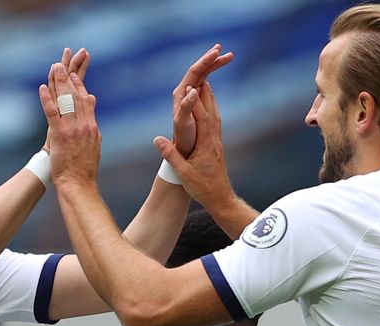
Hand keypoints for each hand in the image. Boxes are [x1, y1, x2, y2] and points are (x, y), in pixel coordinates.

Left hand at [39, 63, 100, 186]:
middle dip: (69, 79)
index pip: (86, 101)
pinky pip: (52, 113)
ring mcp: (73, 129)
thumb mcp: (94, 145)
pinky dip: (47, 99)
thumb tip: (94, 114)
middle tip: (62, 65)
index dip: (79, 86)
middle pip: (76, 96)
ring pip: (66, 100)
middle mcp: (84, 125)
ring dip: (59, 82)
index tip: (73, 75)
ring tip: (54, 68)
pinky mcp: (60, 135)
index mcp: (92, 127)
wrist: (79, 183)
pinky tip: (42, 88)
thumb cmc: (85, 168)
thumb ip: (93, 127)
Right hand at [156, 82, 234, 208]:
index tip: (188, 84)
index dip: (194, 100)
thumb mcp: (183, 172)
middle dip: (204, 91)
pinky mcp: (217, 146)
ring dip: (210, 99)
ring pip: (215, 114)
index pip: (200, 116)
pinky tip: (209, 108)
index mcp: (206, 143)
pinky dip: (211, 110)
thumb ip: (171, 155)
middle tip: (200, 73)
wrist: (221, 198)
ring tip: (206, 84)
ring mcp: (217, 142)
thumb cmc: (202, 187)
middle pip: (211, 110)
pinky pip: (215, 122)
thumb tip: (157, 139)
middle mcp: (214, 139)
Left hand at [172, 44, 232, 157]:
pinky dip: (212, 73)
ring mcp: (189, 95)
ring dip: (213, 64)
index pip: (194, 72)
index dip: (206, 61)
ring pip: (202, 74)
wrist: (183, 149)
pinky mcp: (195, 100)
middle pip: (198, 70)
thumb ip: (186, 106)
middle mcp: (184, 92)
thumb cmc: (183, 138)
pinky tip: (218, 69)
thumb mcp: (183, 123)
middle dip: (211, 59)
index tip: (217, 52)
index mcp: (180, 94)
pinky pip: (204, 81)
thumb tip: (194, 88)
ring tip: (226, 55)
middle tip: (223, 49)